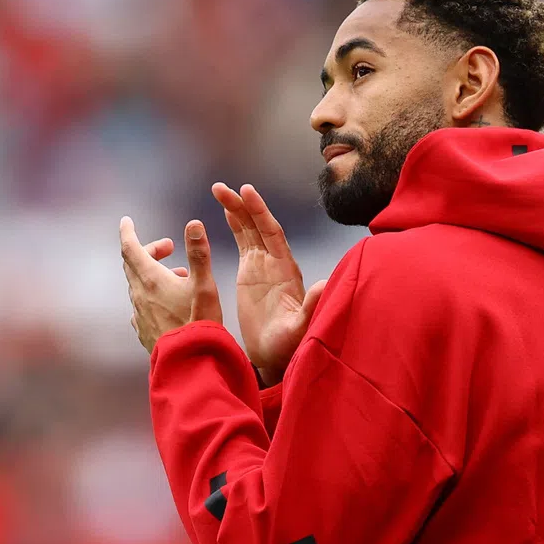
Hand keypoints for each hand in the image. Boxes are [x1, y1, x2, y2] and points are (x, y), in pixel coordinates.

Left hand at [120, 216, 221, 353]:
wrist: (190, 363)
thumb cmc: (199, 323)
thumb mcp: (205, 285)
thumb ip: (199, 253)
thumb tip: (193, 223)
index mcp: (151, 280)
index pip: (130, 248)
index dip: (127, 232)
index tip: (126, 221)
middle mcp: (140, 295)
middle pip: (133, 264)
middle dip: (149, 250)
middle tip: (170, 248)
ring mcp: (139, 314)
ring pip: (139, 284)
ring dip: (154, 273)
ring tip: (180, 275)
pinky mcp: (143, 330)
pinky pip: (141, 304)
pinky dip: (152, 294)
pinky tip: (167, 302)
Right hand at [212, 183, 326, 385]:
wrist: (276, 356)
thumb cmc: (289, 345)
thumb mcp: (301, 328)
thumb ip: (311, 307)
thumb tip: (325, 285)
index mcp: (286, 270)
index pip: (272, 233)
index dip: (260, 212)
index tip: (247, 192)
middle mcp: (276, 262)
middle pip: (259, 225)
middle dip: (243, 205)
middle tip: (222, 188)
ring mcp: (264, 265)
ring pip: (249, 230)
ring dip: (236, 210)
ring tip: (219, 190)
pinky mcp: (252, 272)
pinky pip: (244, 242)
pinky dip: (236, 225)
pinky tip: (227, 211)